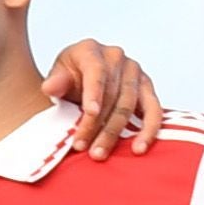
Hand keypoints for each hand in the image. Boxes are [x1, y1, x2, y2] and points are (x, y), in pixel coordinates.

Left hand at [41, 39, 163, 151]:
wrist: (81, 74)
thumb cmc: (68, 76)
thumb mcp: (57, 75)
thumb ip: (56, 81)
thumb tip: (50, 87)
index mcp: (91, 50)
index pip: (95, 72)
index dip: (94, 93)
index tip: (90, 113)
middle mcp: (116, 57)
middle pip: (111, 94)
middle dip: (96, 124)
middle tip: (82, 147)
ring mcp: (134, 71)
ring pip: (128, 106)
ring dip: (114, 133)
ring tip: (100, 154)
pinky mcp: (147, 88)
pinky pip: (153, 110)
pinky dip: (148, 130)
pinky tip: (139, 148)